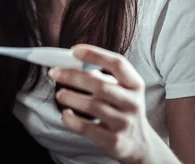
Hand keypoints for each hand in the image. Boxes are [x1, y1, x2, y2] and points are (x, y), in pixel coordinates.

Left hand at [48, 44, 153, 162]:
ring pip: (92, 106)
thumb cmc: (123, 109)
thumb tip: (72, 64)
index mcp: (135, 84)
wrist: (139, 143)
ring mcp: (124, 123)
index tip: (74, 51)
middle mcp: (133, 102)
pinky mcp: (114, 141)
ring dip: (70, 97)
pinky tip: (65, 113)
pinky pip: (86, 128)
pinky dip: (71, 119)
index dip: (95, 55)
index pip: (118, 64)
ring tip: (60, 94)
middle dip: (73, 76)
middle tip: (54, 73)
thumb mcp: (121, 90)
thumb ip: (102, 77)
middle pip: (100, 85)